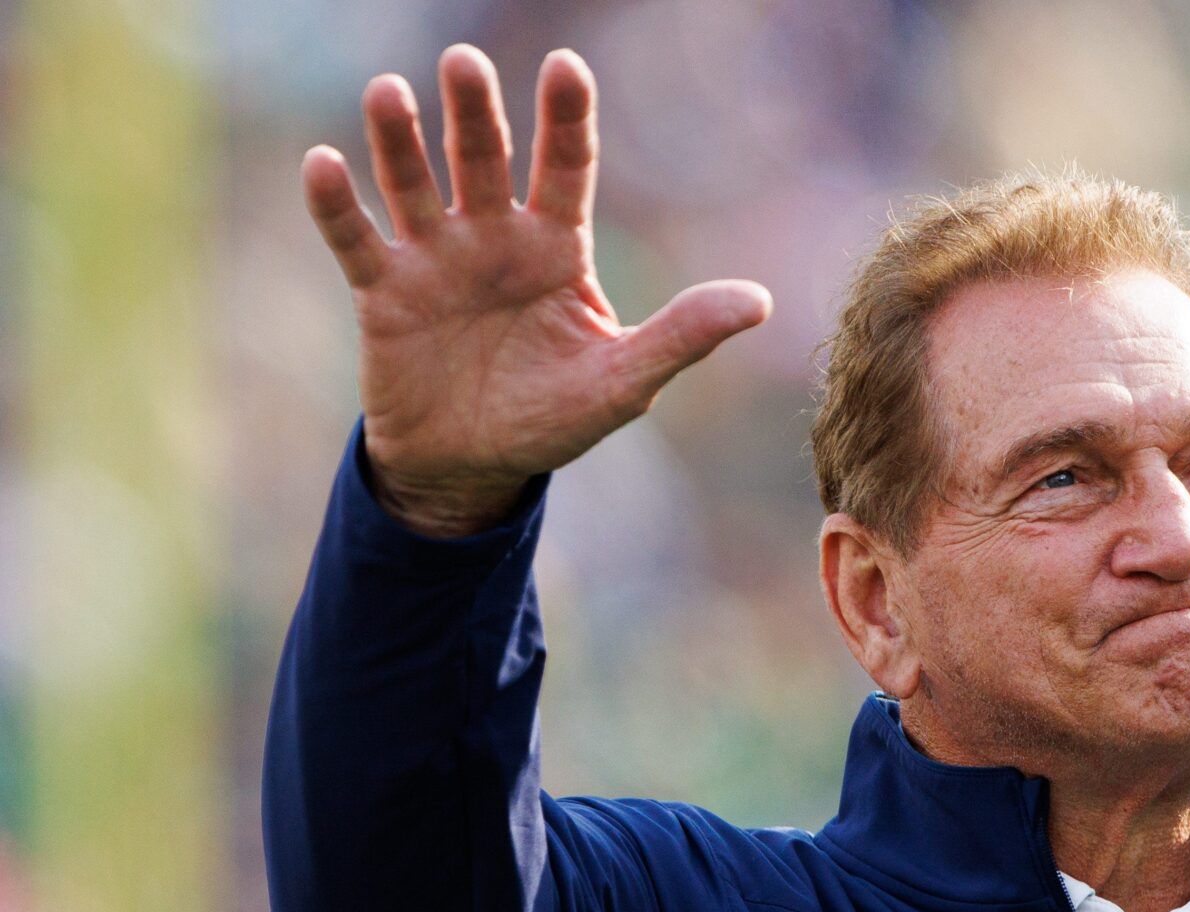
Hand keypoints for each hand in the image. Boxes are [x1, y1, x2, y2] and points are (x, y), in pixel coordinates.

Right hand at [302, 44, 771, 536]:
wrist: (474, 466)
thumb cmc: (554, 416)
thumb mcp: (624, 381)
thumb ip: (684, 335)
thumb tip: (762, 302)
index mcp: (557, 246)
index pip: (565, 168)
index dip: (565, 119)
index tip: (564, 66)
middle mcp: (494, 236)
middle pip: (483, 160)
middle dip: (474, 114)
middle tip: (463, 64)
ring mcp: (435, 259)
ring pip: (415, 185)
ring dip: (399, 141)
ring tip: (388, 93)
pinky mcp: (384, 292)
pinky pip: (356, 241)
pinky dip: (337, 205)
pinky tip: (324, 162)